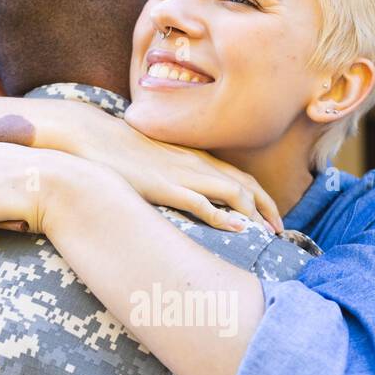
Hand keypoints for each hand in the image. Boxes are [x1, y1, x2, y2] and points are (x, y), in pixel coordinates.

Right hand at [67, 110, 282, 233]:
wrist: (92, 138)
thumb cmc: (121, 152)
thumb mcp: (158, 161)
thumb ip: (178, 175)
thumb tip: (190, 195)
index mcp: (197, 158)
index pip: (242, 178)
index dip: (263, 199)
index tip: (273, 220)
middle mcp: (197, 164)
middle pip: (247, 185)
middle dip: (269, 209)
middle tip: (282, 232)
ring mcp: (183, 174)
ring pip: (232, 192)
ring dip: (254, 215)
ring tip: (267, 235)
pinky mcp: (165, 186)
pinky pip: (201, 202)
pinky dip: (223, 216)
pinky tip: (238, 229)